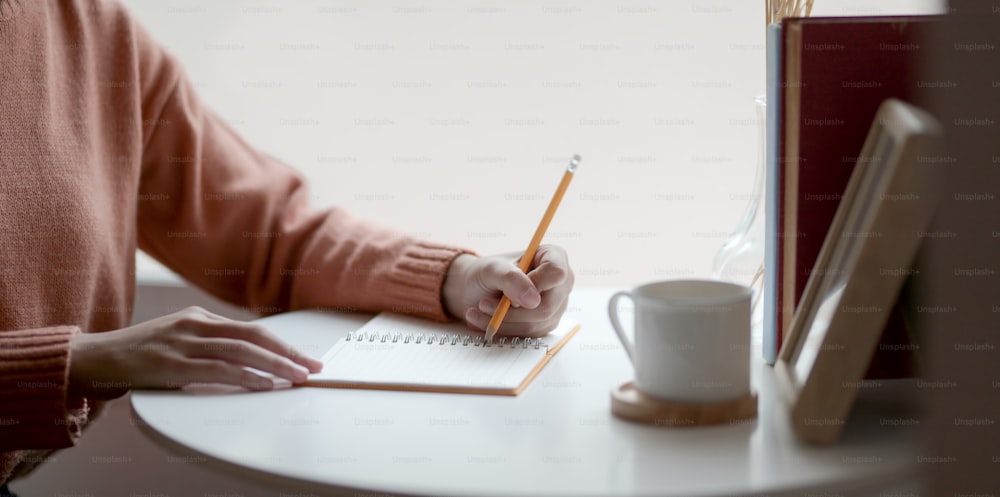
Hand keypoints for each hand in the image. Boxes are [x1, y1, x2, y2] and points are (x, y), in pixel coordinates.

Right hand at [68, 307, 322, 396]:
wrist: (96, 358)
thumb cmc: (140, 353)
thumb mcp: (179, 338)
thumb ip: (210, 344)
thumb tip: (249, 360)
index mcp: (200, 317)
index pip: (252, 330)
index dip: (283, 345)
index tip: (306, 358)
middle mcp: (196, 324)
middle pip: (254, 336)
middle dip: (289, 352)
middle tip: (314, 367)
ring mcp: (184, 342)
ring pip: (242, 351)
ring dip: (275, 365)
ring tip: (298, 376)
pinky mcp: (172, 364)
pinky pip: (218, 369)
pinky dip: (245, 376)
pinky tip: (264, 384)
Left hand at [442, 245, 573, 337]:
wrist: (480, 289)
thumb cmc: (488, 272)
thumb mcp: (492, 269)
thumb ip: (511, 279)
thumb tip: (533, 300)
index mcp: (554, 257)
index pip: (556, 273)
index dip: (534, 285)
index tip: (508, 292)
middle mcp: (561, 282)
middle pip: (547, 306)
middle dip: (511, 310)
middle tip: (483, 304)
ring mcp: (557, 305)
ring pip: (536, 324)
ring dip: (503, 321)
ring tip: (480, 310)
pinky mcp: (547, 323)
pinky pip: (529, 334)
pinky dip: (505, 329)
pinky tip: (488, 320)